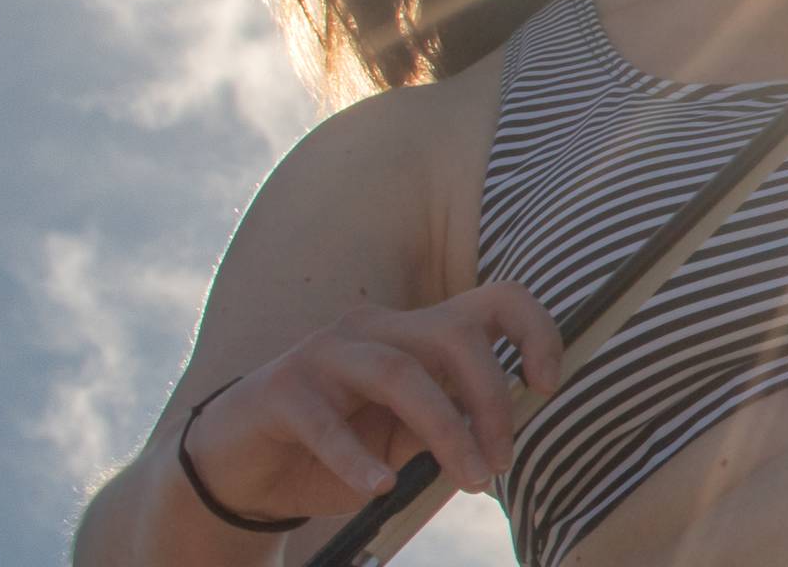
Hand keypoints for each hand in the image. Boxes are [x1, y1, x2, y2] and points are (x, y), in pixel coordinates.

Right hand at [179, 283, 561, 524]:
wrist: (238, 474)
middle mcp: (374, 328)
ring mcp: (324, 352)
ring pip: (400, 373)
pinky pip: (325, 421)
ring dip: (445, 431)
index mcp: (414, 332)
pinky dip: (357, 457)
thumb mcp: (403, 442)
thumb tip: (506, 431)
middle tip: (500, 463)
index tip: (549, 384)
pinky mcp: (279, 389)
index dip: (534, 331)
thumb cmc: (334, 454)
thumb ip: (450, 425)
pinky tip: (380, 486)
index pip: (493, 301)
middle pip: (453, 336)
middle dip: (490, 400)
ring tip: (470, 481)